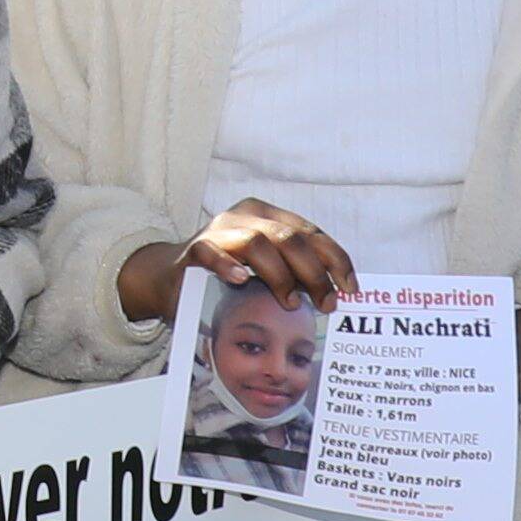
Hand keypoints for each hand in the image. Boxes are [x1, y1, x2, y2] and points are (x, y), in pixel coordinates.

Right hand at [117, 195, 350, 327]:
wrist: (170, 278)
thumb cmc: (226, 276)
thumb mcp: (266, 268)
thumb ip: (295, 272)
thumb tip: (334, 291)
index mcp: (268, 216)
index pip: (311, 232)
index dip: (335, 259)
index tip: (350, 288)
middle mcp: (246, 217)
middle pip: (290, 238)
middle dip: (314, 274)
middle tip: (326, 304)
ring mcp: (219, 230)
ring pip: (259, 243)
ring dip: (280, 275)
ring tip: (289, 303)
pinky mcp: (195, 249)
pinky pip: (213, 253)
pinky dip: (229, 265)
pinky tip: (241, 281)